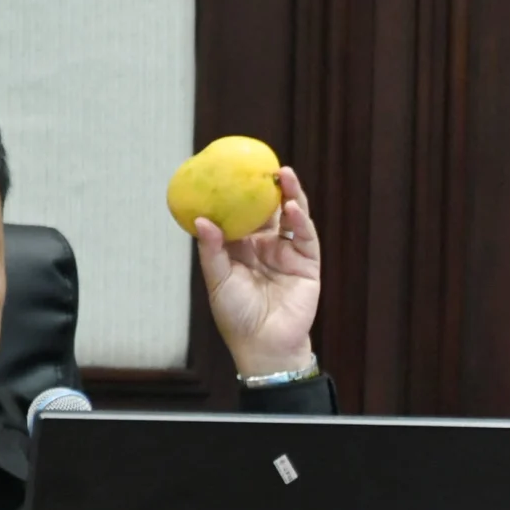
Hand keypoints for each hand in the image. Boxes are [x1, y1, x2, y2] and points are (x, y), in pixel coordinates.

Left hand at [196, 166, 321, 378]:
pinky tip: (293, 207)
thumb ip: (212, 250)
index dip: (240, 192)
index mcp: (243, 249)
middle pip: (270, 210)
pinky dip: (299, 220)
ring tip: (284, 174)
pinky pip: (304, 237)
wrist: (263, 345)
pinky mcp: (307, 263)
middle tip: (264, 164)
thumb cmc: (236, 316)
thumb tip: (201, 219)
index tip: (233, 169)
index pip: (243, 213)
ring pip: (291, 217)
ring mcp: (288, 253)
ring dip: (290, 195)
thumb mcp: (218, 281)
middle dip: (269, 187)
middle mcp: (266, 246)